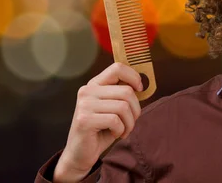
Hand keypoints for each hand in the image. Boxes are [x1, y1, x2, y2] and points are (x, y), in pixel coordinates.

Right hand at [54, 62, 143, 181]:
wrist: (81, 154)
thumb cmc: (101, 130)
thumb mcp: (113, 108)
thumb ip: (122, 94)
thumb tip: (141, 85)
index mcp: (95, 84)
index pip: (118, 68)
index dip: (134, 77)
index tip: (140, 90)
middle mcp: (87, 90)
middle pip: (126, 91)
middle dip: (135, 110)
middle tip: (130, 122)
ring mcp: (84, 104)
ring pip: (123, 107)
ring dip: (129, 123)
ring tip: (123, 130)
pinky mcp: (84, 120)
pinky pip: (115, 121)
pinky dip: (121, 130)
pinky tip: (115, 134)